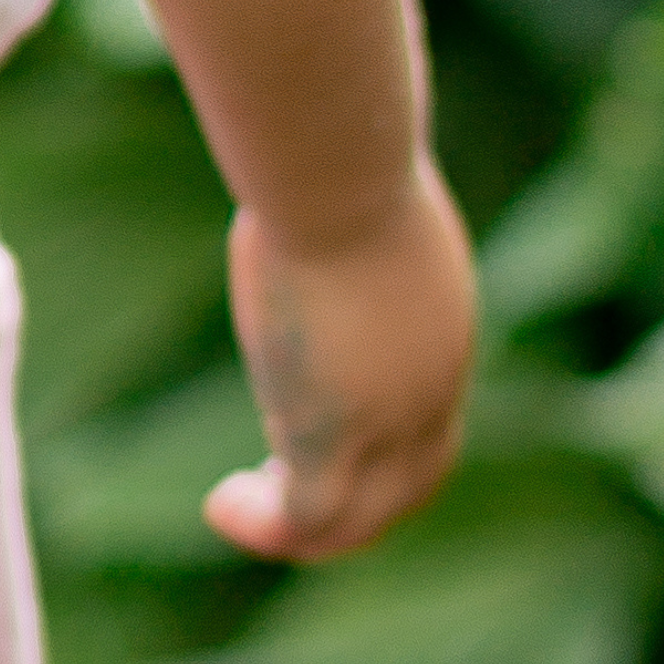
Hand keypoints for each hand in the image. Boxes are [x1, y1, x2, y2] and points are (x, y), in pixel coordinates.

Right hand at [203, 159, 476, 563]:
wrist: (340, 169)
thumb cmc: (340, 145)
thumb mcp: (352, 175)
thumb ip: (340, 184)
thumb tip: (309, 132)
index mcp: (440, 330)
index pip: (428, 417)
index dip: (382, 445)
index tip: (311, 429)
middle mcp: (430, 390)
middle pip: (410, 487)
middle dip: (356, 507)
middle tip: (283, 495)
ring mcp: (386, 422)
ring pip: (357, 520)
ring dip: (303, 532)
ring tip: (239, 512)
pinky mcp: (330, 438)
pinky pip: (303, 518)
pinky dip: (264, 525)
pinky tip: (223, 508)